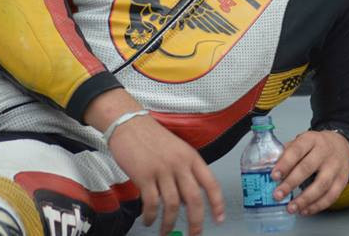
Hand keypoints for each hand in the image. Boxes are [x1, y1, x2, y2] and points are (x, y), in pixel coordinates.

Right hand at [85, 90, 224, 235]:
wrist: (129, 123)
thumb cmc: (151, 137)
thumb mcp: (176, 151)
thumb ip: (184, 173)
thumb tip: (186, 201)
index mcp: (191, 157)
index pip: (211, 183)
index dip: (217, 203)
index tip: (219, 218)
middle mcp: (180, 164)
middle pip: (194, 199)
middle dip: (195, 221)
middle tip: (194, 234)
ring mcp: (162, 170)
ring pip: (172, 205)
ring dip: (169, 223)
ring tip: (165, 232)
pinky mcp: (144, 176)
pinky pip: (152, 203)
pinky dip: (151, 216)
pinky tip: (149, 221)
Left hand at [270, 130, 348, 215]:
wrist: (342, 145)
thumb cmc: (316, 146)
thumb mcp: (302, 142)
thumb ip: (285, 153)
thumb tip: (265, 164)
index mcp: (312, 140)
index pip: (297, 150)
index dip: (285, 163)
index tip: (274, 176)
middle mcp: (325, 152)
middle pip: (308, 168)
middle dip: (291, 183)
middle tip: (278, 195)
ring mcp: (335, 166)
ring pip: (321, 185)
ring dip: (305, 199)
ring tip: (291, 208)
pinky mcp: (342, 180)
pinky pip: (331, 196)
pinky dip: (317, 206)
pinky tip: (305, 210)